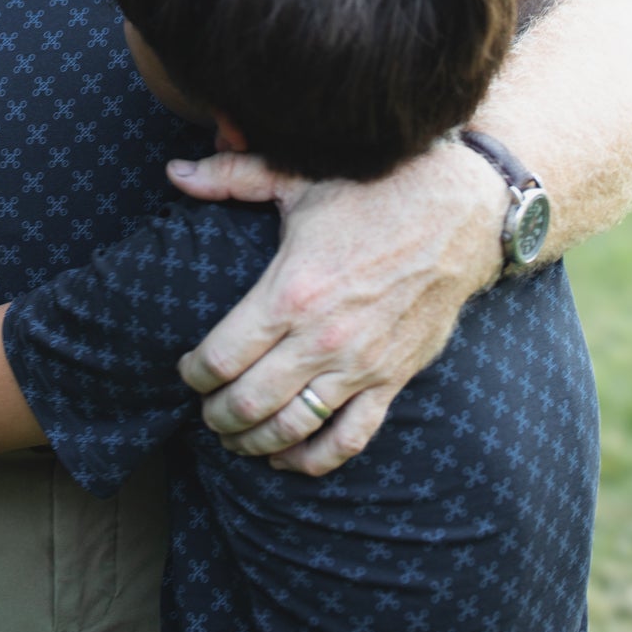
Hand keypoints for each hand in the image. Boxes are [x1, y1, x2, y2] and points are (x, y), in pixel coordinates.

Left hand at [167, 142, 506, 473]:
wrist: (457, 213)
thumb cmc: (372, 190)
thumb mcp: (295, 176)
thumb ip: (229, 176)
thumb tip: (174, 171)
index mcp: (290, 291)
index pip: (221, 357)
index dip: (193, 373)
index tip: (185, 370)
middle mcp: (322, 339)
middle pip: (248, 403)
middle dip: (216, 415)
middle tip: (203, 410)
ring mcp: (359, 366)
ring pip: (292, 429)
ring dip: (254, 442)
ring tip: (234, 437)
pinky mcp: (392, 380)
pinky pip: (349, 440)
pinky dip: (313, 460)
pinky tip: (288, 459)